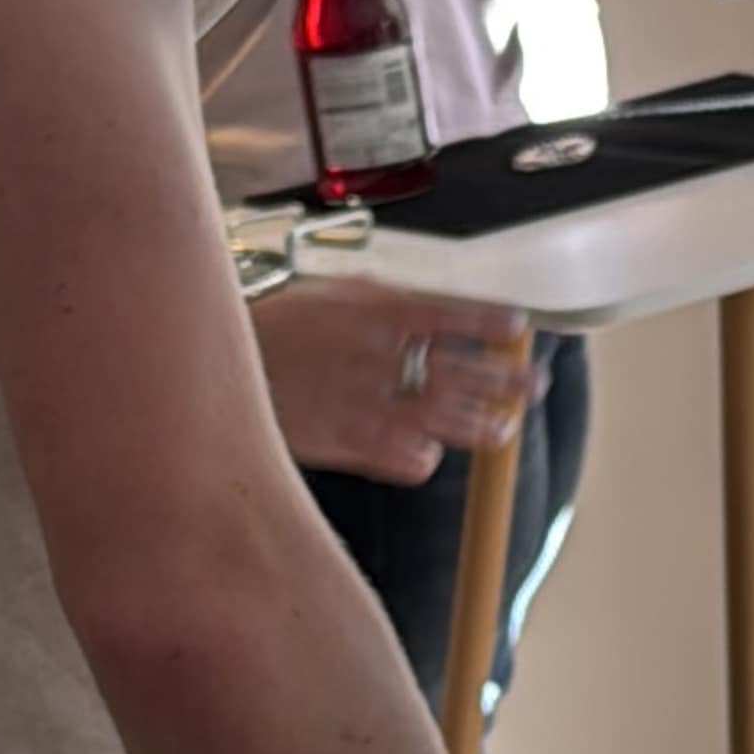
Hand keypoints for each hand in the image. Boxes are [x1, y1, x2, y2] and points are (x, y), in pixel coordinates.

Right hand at [253, 271, 531, 485]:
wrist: (220, 371)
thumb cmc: (274, 327)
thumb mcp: (331, 292)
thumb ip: (384, 298)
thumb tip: (430, 304)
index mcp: (379, 312)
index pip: (455, 314)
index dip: (492, 322)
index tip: (519, 327)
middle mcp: (384, 358)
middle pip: (466, 372)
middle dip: (508, 380)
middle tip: (533, 384)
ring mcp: (371, 405)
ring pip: (450, 422)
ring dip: (484, 425)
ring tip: (503, 426)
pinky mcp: (353, 446)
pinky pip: (411, 460)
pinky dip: (426, 458)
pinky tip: (430, 451)